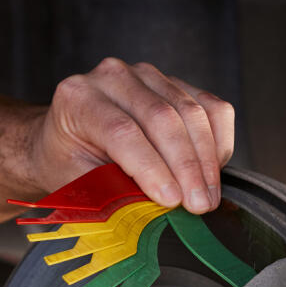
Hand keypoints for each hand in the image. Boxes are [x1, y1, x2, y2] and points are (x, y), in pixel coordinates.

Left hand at [31, 57, 235, 213]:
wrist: (68, 139)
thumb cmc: (68, 165)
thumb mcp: (77, 184)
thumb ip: (111, 192)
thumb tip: (155, 212)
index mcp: (78, 98)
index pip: (123, 131)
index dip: (151, 168)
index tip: (172, 201)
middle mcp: (112, 76)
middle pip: (162, 118)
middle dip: (186, 167)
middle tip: (199, 205)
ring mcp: (146, 74)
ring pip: (191, 111)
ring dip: (206, 160)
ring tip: (208, 197)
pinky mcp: (174, 82)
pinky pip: (210, 107)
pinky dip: (218, 141)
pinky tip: (212, 173)